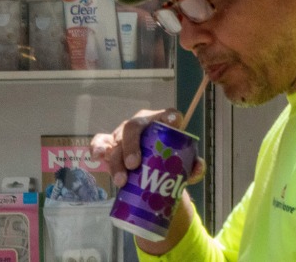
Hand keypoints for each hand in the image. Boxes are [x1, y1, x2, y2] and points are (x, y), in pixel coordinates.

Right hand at [90, 109, 206, 189]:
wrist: (151, 171)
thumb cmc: (169, 163)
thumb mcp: (183, 167)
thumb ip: (193, 168)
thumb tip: (199, 168)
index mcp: (162, 123)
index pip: (168, 115)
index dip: (170, 116)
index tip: (173, 122)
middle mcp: (142, 124)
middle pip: (134, 127)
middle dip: (131, 145)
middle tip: (134, 165)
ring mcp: (124, 133)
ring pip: (116, 140)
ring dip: (117, 160)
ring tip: (121, 180)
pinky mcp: (110, 144)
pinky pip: (100, 142)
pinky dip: (97, 148)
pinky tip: (96, 157)